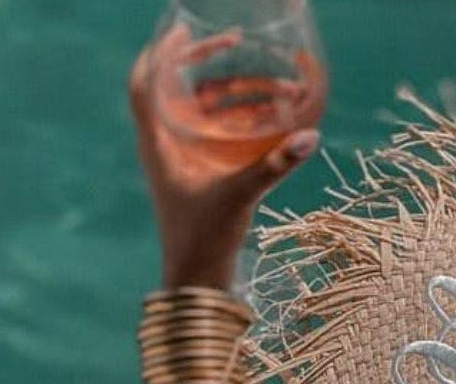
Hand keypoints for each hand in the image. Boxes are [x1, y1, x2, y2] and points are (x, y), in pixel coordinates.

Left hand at [128, 24, 319, 289]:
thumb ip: (274, 165)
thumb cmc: (205, 238)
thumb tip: (311, 135)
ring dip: (215, 89)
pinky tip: (252, 116)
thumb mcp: (240, 195)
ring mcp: (177, 165)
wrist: (196, 282)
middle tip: (226, 41)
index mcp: (157, 145)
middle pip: (169, 89)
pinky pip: (203, 136)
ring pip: (190, 112)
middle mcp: (162, 149)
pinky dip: (224, 119)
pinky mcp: (193, 180)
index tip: (183, 30)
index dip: (160, 51)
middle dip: (196, 62)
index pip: (144, 83)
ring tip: (246, 73)